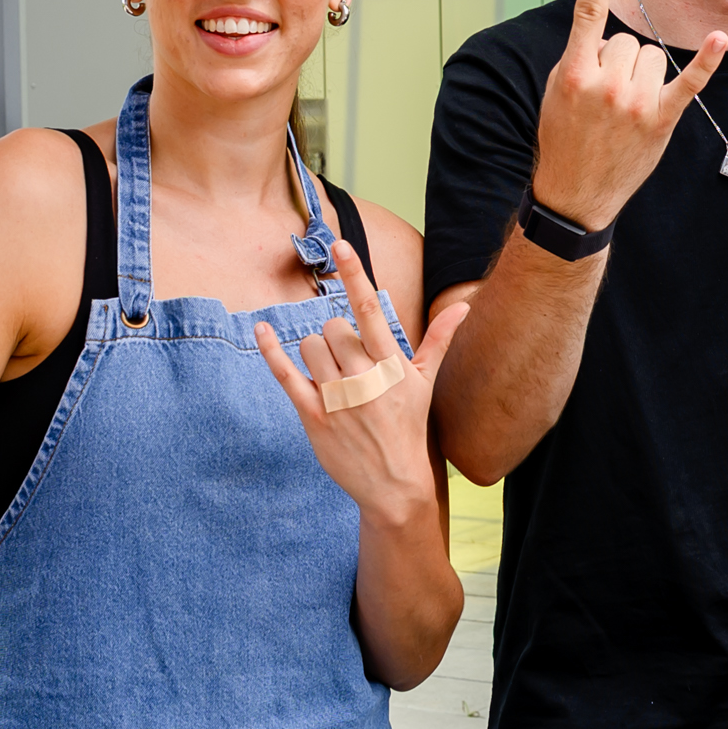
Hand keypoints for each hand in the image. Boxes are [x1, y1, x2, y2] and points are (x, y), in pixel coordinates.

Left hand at [256, 239, 470, 525]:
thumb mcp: (425, 382)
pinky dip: (272, 351)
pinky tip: (263, 331)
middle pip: (334, 329)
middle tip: (349, 364)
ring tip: (333, 376)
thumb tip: (464, 305)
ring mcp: (337, 398)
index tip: (340, 244)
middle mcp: (364, 378)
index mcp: (392, 365)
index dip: (354, 275)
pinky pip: (286, 374)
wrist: (394, 484)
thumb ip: (439, 339)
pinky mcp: (314, 416)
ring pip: (311, 347)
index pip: (371, 309)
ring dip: (317, 353)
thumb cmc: (409, 427)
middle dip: (337, 338)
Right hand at [527, 0, 724, 228]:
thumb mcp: (557, 92)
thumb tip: (610, 32)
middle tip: (604, 96)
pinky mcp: (661, 120)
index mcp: (575, 72)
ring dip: (642, 74)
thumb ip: (581, 57)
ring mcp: (635, 102)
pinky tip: (719, 37)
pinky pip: (689, 81)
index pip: (588, 14)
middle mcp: (606, 83)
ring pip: (653, 56)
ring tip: (624, 106)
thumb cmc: (563, 138)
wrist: (573, 194)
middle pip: (628, 40)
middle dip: (618, 60)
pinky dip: (706, 59)